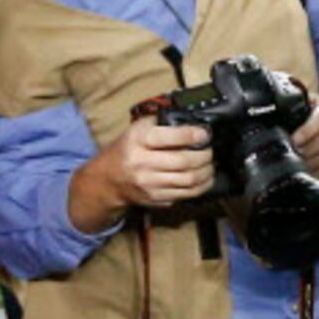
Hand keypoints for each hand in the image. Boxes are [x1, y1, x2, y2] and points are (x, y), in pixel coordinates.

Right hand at [70, 120, 214, 230]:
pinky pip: (186, 193)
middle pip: (184, 161)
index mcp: (137, 140)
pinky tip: (205, 178)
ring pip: (189, 179)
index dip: (192, 135)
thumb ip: (161, 121)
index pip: (169, 137)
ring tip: (210, 164)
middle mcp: (141, 163)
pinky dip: (201, 185)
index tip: (204, 134)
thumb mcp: (137, 128)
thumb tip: (192, 120)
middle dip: (204, 155)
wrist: (109, 179)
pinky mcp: (156, 198)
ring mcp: (149, 184)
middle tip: (210, 150)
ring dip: (206, 171)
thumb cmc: (128, 149)